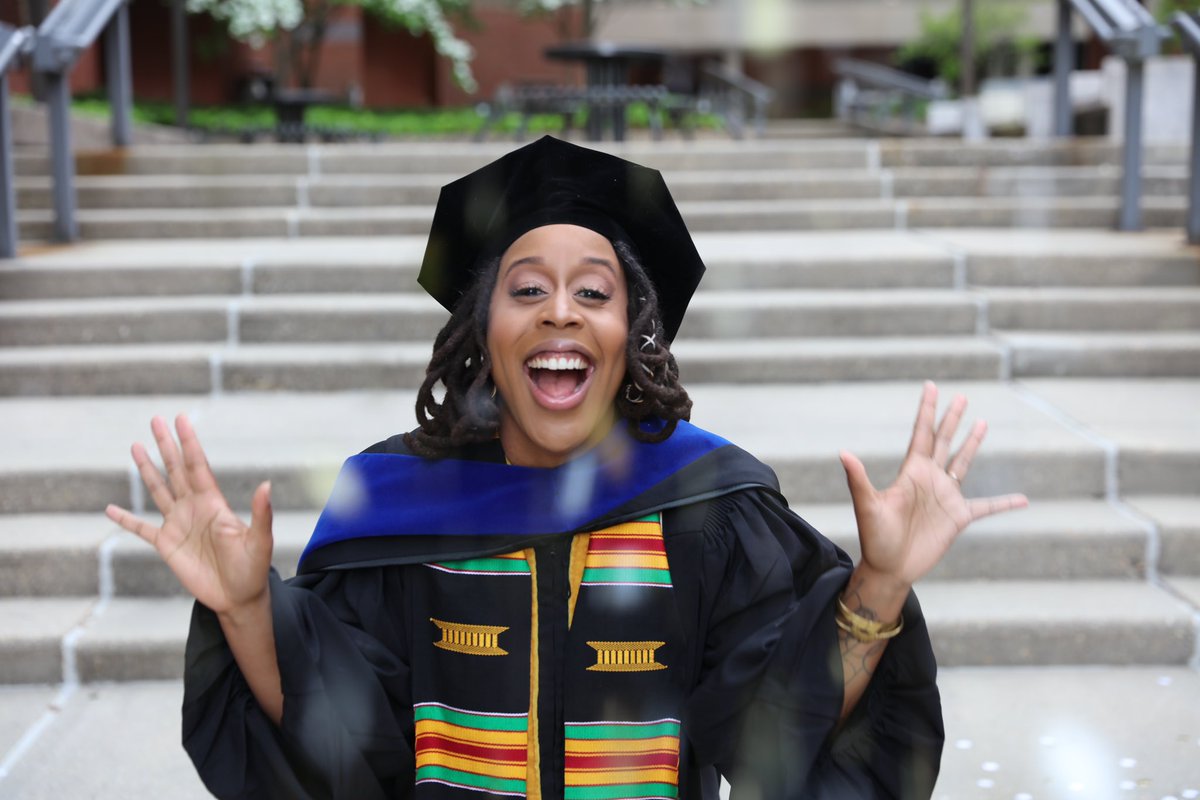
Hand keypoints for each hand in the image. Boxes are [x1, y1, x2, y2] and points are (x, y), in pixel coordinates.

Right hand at [105, 415, 273, 616]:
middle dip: (166, 445)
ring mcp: (178, 524)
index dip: (189, 442)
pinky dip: (125, 519)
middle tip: (155, 419)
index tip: (181, 419)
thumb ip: (261, 513)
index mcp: (214, 503)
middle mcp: (194, 508)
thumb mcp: (259, 540)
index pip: (197, 466)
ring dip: (147, 469)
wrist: (238, 597)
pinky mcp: (166, 545)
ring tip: (135, 446)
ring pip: (158, 490)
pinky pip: (141, 529)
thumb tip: (267, 485)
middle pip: (176, 470)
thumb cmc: (253, 568)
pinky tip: (110, 509)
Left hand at [839, 381, 1027, 591]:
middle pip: (944, 441)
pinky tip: (1022, 499)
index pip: (922, 434)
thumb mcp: (867, 506)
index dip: (927, 410)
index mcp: (911, 472)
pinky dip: (1004, 503)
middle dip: (952, 419)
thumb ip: (858, 479)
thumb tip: (843, 453)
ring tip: (982, 423)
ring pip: (963, 463)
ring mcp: (946, 497)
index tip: (931, 386)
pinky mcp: (958, 518)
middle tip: (962, 397)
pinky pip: (987, 507)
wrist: (890, 568)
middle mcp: (929, 479)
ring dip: (972, 444)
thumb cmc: (874, 538)